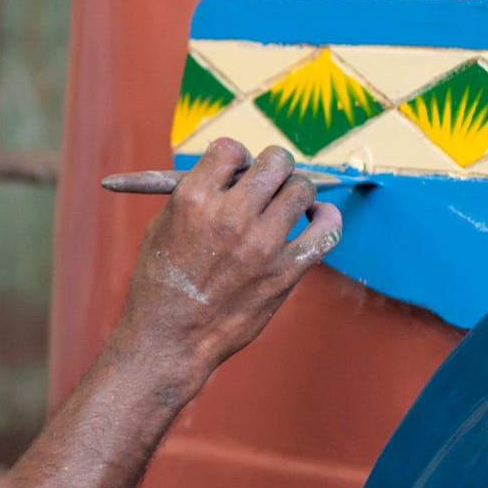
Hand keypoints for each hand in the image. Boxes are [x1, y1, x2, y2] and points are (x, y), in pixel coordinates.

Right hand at [114, 139, 341, 399]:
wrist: (169, 339)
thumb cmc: (159, 283)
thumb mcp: (162, 225)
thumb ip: (195, 194)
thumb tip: (232, 173)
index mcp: (193, 197)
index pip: (230, 148)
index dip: (235, 156)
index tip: (236, 170)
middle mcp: (230, 214)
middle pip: (275, 161)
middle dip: (272, 166)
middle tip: (268, 180)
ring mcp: (262, 243)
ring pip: (301, 190)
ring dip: (295, 190)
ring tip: (288, 202)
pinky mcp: (285, 272)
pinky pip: (325, 232)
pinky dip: (327, 218)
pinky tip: (317, 216)